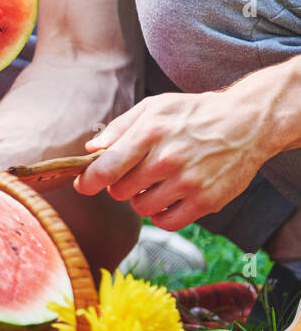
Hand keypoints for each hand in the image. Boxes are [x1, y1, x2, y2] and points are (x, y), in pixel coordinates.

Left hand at [74, 89, 273, 230]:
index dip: (88, 181)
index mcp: (151, 133)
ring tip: (153, 183)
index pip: (107, 168)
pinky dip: (160, 214)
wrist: (247, 122)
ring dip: (139, 199)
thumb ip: (119, 128)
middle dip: (118, 185)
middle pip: (120, 191)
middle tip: (132, 174)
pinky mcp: (207, 201)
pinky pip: (166, 222)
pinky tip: (165, 199)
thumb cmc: (193, 114)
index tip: (83, 185)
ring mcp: (189, 182)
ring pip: (141, 208)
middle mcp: (168, 159)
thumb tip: (91, 150)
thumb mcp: (154, 107)